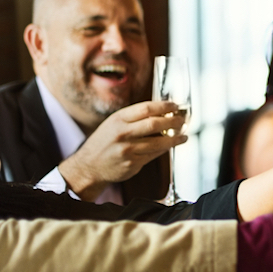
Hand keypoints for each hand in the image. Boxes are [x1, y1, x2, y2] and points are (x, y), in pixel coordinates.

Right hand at [59, 101, 187, 200]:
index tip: (175, 106)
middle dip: (173, 121)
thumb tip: (163, 112)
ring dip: (174, 139)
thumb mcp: (114, 123)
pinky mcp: (132, 164)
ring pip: (158, 142)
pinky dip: (164, 150)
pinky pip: (154, 155)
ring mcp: (127, 150)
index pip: (146, 108)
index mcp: (118, 119)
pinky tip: (170, 146)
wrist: (90, 165)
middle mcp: (122, 133)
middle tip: (182, 121)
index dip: (164, 106)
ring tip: (183, 136)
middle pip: (154, 124)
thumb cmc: (105, 142)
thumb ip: (135, 118)